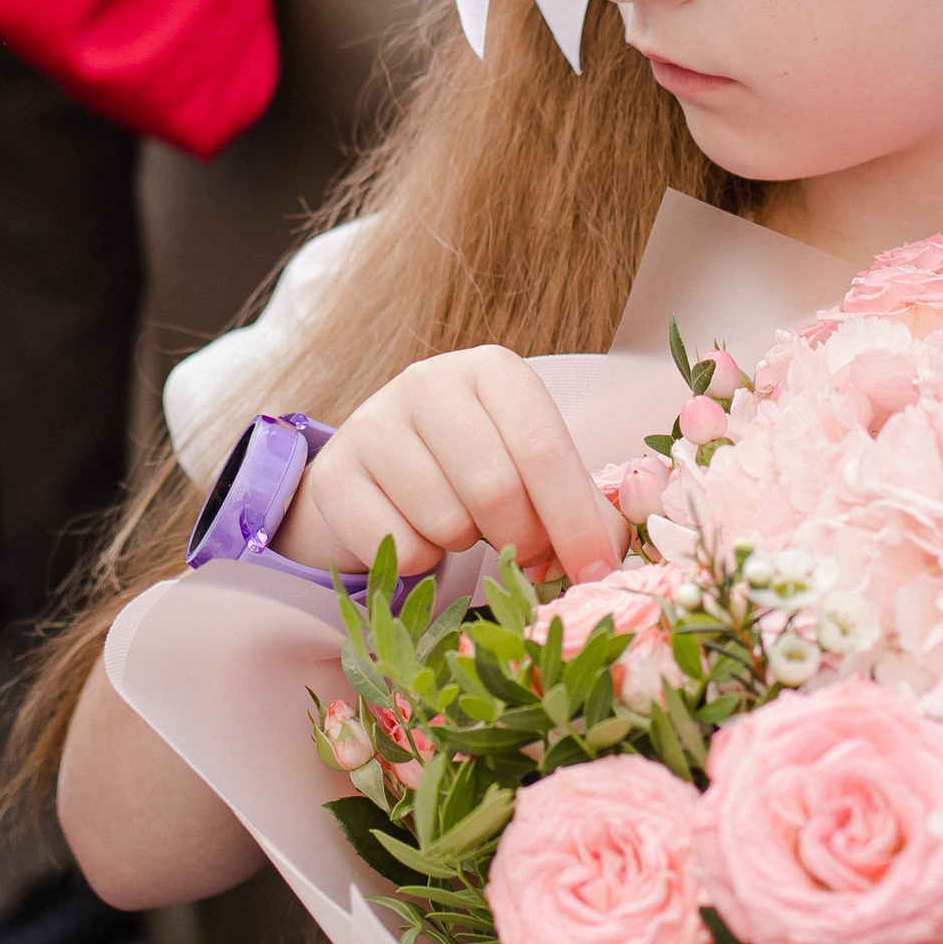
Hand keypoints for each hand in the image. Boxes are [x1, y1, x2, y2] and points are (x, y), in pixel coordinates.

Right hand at [277, 345, 625, 584]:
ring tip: (460, 523)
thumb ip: (577, 503)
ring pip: (444, 521)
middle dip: (524, 540)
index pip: (543, 447)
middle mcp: (428, 381)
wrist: (379, 470)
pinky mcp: (334, 474)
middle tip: (528, 555)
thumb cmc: (473, 464)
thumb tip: (609, 556)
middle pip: (494, 488)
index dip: (576, 519)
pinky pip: (396, 546)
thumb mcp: (529, 465)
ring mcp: (372, 423)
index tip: (597, 573)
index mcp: (491, 370)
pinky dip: (418, 560)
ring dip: (465, 544)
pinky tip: (414, 530)